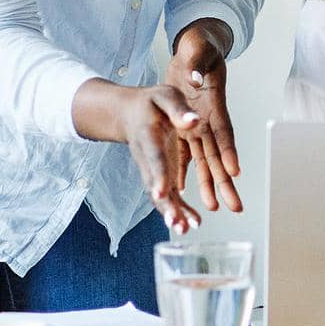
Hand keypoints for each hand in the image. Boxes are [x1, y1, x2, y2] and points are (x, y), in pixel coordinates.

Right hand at [110, 85, 202, 232]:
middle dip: (164, 205)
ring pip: (160, 195)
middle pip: (154, 184)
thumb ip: (178, 109)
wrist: (130, 113)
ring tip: (184, 229)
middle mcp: (148, 158)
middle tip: (175, 223)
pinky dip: (178, 210)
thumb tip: (194, 121)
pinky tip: (191, 223)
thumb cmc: (151, 102)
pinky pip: (167, 196)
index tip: (162, 192)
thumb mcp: (165, 96)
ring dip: (171, 213)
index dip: (158, 175)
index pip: (154, 157)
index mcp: (149, 136)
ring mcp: (152, 169)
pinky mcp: (160, 174)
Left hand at [165, 21, 241, 213]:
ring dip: (209, 183)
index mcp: (214, 102)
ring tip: (213, 208)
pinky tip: (182, 189)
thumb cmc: (201, 45)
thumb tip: (197, 78)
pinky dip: (185, 171)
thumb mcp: (199, 49)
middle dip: (226, 181)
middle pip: (220, 154)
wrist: (196, 46)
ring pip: (205, 160)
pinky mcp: (186, 125)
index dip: (229, 151)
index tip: (234, 171)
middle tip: (236, 205)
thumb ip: (197, 63)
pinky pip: (186, 153)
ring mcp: (199, 124)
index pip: (224, 130)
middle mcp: (209, 118)